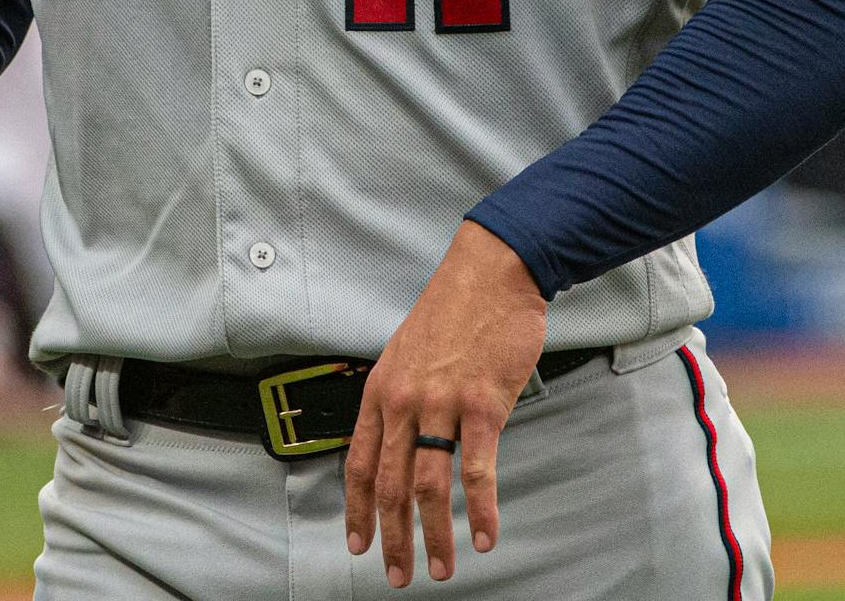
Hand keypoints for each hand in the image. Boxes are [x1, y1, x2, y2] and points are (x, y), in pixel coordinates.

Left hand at [344, 221, 546, 586]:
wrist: (489, 273)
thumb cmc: (452, 310)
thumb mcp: (405, 352)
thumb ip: (400, 398)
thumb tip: (401, 443)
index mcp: (380, 390)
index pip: (357, 462)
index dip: (355, 510)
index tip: (359, 545)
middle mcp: (403, 400)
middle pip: (388, 485)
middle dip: (392, 538)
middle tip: (400, 575)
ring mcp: (440, 403)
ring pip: (428, 486)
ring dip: (435, 536)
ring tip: (441, 568)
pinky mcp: (481, 404)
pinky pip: (476, 469)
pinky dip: (481, 511)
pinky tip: (485, 537)